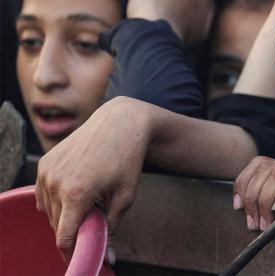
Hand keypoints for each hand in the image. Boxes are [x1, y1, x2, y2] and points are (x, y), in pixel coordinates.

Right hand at [35, 97, 151, 256]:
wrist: (119, 123)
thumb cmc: (127, 160)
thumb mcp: (126, 196)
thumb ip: (111, 225)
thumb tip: (106, 250)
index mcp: (77, 194)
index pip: (64, 237)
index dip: (73, 250)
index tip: (84, 253)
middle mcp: (56, 183)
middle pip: (57, 224)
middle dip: (74, 227)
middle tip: (96, 216)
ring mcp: (47, 172)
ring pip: (49, 210)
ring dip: (65, 213)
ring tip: (90, 197)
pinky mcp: (44, 163)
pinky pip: (44, 194)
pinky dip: (56, 198)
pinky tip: (77, 187)